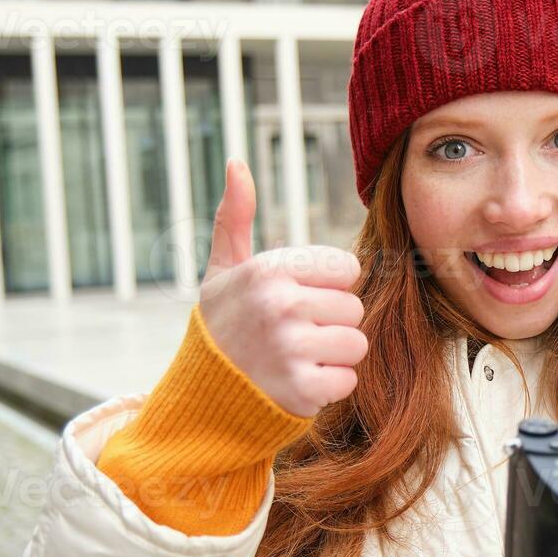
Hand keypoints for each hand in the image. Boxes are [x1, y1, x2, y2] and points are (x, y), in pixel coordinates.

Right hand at [198, 159, 367, 417]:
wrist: (200, 393)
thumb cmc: (222, 324)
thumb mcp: (223, 269)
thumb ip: (236, 216)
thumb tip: (236, 163)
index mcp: (268, 270)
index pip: (347, 269)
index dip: (328, 287)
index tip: (297, 300)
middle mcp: (280, 305)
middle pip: (354, 307)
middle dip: (331, 323)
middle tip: (295, 334)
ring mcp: (291, 349)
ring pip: (357, 344)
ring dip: (333, 356)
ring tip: (298, 357)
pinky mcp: (302, 390)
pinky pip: (347, 380)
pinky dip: (327, 387)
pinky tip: (297, 382)